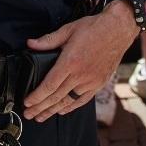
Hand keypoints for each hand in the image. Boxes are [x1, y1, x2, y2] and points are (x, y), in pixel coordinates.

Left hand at [22, 5, 136, 121]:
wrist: (118, 30)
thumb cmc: (94, 28)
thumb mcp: (68, 30)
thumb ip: (48, 40)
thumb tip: (31, 44)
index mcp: (70, 61)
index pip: (49, 85)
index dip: (37, 96)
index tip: (27, 102)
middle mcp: (80, 75)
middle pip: (56, 97)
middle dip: (40, 108)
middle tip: (28, 114)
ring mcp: (90, 81)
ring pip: (68, 101)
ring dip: (53, 111)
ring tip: (41, 117)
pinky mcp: (98, 84)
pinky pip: (82, 100)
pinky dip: (70, 107)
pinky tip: (61, 111)